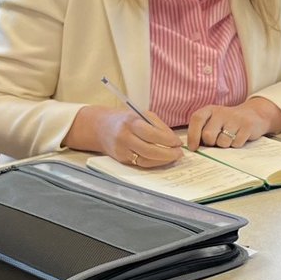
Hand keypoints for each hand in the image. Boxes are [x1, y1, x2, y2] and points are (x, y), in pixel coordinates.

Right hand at [65, 105, 180, 168]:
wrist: (101, 127)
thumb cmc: (126, 119)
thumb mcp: (142, 115)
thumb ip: (158, 126)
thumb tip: (174, 139)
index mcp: (131, 122)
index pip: (153, 134)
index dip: (168, 140)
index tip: (178, 143)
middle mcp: (125, 137)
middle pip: (150, 150)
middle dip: (168, 154)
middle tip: (179, 154)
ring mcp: (122, 150)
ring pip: (145, 160)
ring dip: (162, 161)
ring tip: (173, 157)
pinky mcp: (121, 159)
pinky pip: (140, 164)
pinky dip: (153, 163)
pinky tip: (162, 160)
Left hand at [186, 96, 280, 151]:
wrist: (253, 114)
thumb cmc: (227, 123)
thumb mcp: (213, 122)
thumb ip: (202, 132)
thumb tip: (194, 149)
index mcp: (210, 110)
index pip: (197, 119)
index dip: (193, 135)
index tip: (194, 148)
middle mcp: (221, 112)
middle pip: (208, 135)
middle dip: (211, 144)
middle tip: (216, 142)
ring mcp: (235, 118)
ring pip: (222, 142)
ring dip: (225, 146)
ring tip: (229, 139)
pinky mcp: (247, 125)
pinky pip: (236, 144)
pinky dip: (236, 145)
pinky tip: (238, 138)